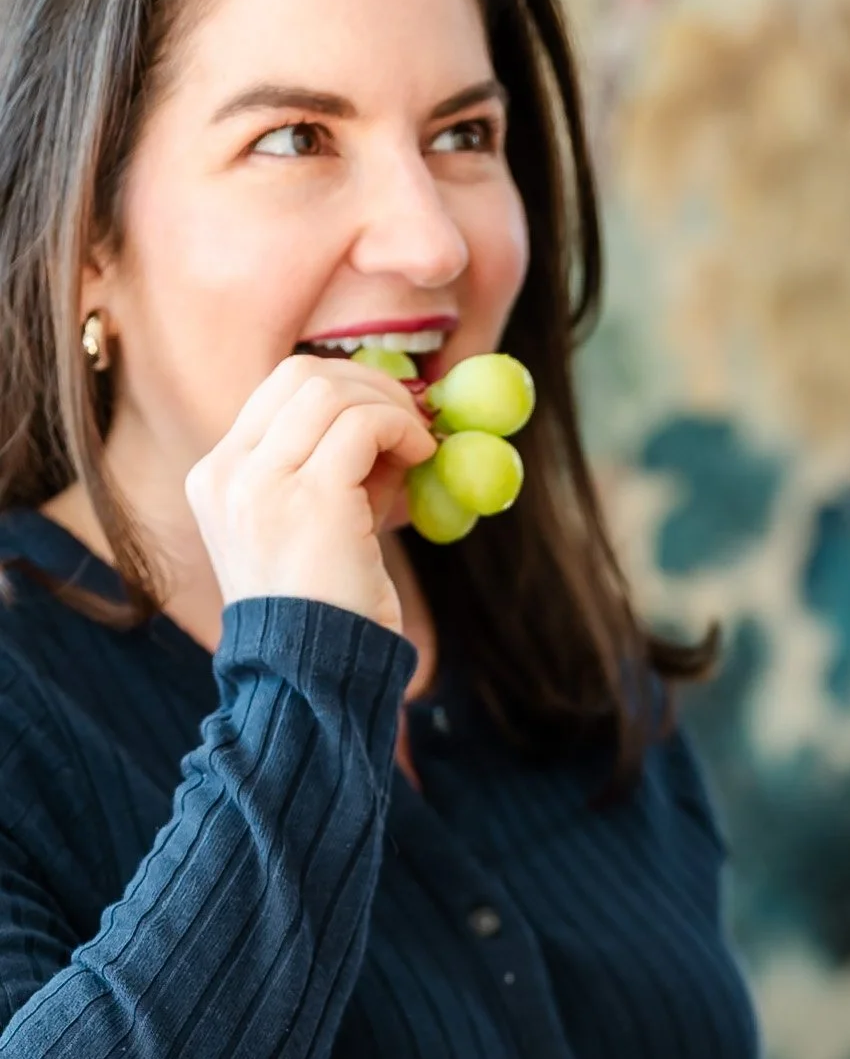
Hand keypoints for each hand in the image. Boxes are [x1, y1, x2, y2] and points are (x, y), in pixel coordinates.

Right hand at [186, 357, 436, 633]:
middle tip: (413, 414)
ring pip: (329, 390)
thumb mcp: (313, 533)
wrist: (309, 682)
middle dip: (367, 382)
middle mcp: (227, 475)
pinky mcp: (310, 500)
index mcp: (216, 479)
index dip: (341, 387)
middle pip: (299, 376)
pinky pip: (362, 425)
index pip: (275, 393)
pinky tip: (424, 454)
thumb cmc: (322, 618)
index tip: (386, 411)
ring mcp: (261, 484)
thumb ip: (336, 475)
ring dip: (389, 402)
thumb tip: (388, 421)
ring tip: (421, 440)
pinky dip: (401, 427)